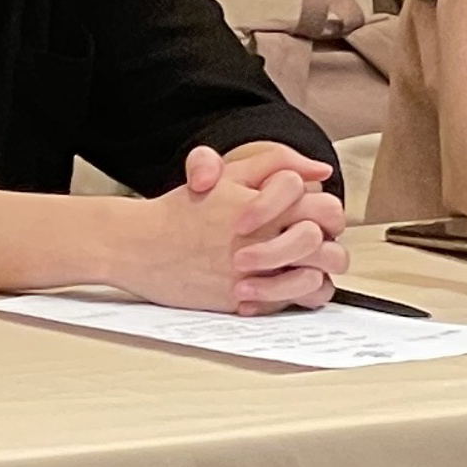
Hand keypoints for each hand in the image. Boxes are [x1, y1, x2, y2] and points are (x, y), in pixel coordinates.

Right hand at [118, 145, 347, 313]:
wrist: (139, 245)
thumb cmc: (182, 211)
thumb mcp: (227, 174)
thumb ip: (276, 164)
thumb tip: (321, 170)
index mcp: (262, 201)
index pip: (322, 204)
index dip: (323, 211)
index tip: (309, 216)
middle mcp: (261, 236)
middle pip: (324, 241)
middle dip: (326, 243)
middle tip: (314, 244)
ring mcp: (253, 270)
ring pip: (315, 275)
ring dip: (316, 272)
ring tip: (304, 268)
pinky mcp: (242, 297)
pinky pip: (290, 302)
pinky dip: (296, 296)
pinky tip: (285, 287)